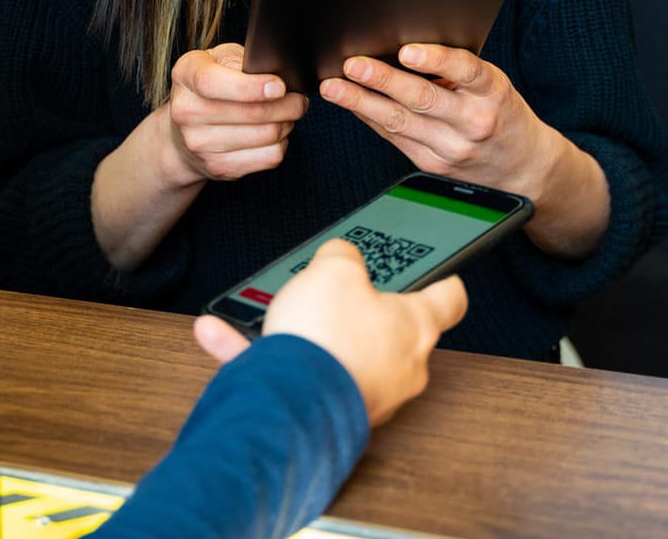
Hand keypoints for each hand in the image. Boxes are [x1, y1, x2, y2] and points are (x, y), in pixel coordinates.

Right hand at [160, 44, 307, 182]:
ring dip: (287, 123)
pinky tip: (274, 133)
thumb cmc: (212, 87)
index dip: (251, 87)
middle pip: (251, 113)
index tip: (279, 87)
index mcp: (186, 76)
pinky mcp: (218, 167)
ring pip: (266, 135)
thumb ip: (242, 62)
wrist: (184, 132)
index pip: (213, 82)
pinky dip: (281, 143)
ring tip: (287, 114)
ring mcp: (199, 144)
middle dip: (288, 104)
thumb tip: (276, 77)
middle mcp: (186, 112)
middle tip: (298, 98)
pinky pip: (269, 157)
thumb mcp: (219, 60)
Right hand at [193, 239, 467, 425]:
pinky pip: (293, 373)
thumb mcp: (335, 270)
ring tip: (266, 306)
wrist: (293, 405)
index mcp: (415, 327)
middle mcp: (398, 367)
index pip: (448, 300)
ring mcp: (364, 393)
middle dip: (360, 306)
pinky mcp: (327, 411)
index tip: (443, 271)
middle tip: (338, 285)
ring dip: (301, 327)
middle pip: (387, 328)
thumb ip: (341, 256)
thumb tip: (339, 257)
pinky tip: (219, 333)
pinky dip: (259, 353)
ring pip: (334, 350)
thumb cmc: (329, 341)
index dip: (444, 279)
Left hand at [321, 44, 608, 257]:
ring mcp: (451, 148)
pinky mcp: (432, 165)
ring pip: (399, 122)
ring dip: (362, 102)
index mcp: (492, 92)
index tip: (407, 52)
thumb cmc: (502, 113)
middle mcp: (473, 121)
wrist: (524, 168)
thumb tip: (402, 50)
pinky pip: (395, 138)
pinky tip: (351, 105)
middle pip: (423, 99)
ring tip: (334, 87)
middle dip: (382, 80)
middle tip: (352, 64)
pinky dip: (370, 119)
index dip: (435, 60)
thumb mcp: (493, 85)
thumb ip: (456, 71)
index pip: (465, 71)